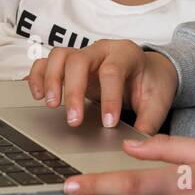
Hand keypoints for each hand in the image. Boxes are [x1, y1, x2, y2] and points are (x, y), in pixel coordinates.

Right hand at [26, 39, 178, 134]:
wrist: (149, 71)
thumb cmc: (152, 84)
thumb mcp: (158, 102)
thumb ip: (148, 122)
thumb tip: (136, 145)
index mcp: (126, 54)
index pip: (112, 71)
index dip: (109, 98)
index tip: (108, 123)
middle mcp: (102, 50)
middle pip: (79, 60)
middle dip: (73, 91)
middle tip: (73, 120)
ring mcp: (83, 53)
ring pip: (59, 56)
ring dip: (51, 80)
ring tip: (50, 105)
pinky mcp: (69, 64)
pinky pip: (47, 62)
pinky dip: (38, 76)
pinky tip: (37, 96)